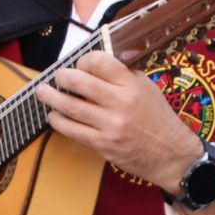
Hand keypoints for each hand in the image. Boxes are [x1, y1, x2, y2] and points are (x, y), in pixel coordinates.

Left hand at [35, 51, 203, 194]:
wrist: (172, 154)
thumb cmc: (159, 119)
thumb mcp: (148, 88)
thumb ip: (124, 74)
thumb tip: (96, 63)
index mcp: (132, 84)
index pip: (100, 62)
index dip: (84, 60)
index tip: (80, 64)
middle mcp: (121, 102)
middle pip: (81, 82)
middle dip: (63, 77)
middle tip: (57, 77)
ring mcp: (110, 125)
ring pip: (71, 107)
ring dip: (52, 98)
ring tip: (42, 93)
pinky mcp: (103, 144)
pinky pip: (73, 131)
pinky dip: (59, 122)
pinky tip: (54, 116)